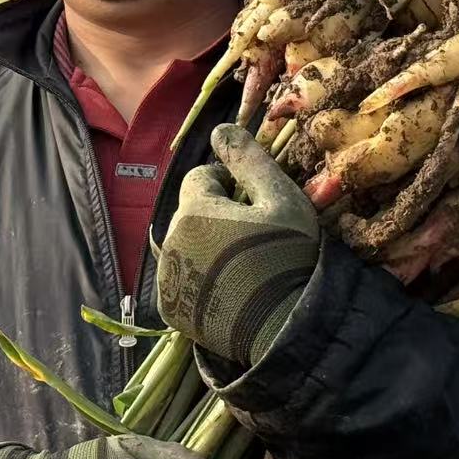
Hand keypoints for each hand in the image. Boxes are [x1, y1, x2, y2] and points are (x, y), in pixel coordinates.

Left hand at [158, 123, 320, 365]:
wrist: (286, 329)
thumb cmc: (290, 258)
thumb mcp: (281, 200)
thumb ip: (248, 160)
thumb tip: (219, 128)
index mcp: (194, 210)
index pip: (199, 178)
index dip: (228, 187)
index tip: (254, 209)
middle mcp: (170, 240)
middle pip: (190, 212)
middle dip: (215, 217)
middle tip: (252, 240)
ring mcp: (168, 277)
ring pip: (184, 244)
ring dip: (206, 247)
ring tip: (243, 267)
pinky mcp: (171, 307)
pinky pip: (181, 278)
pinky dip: (199, 278)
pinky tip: (230, 290)